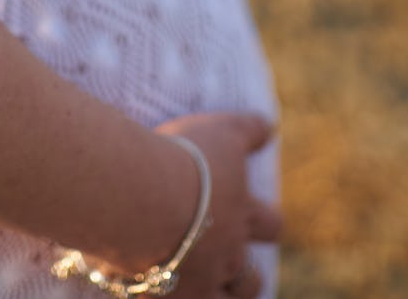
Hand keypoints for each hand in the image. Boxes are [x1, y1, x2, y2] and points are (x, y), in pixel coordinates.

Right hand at [155, 112, 280, 297]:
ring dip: (221, 291)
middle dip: (246, 270)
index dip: (265, 220)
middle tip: (229, 255)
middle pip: (251, 276)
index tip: (256, 214)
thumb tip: (271, 126)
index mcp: (240, 214)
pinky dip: (171, 297)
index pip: (270, 224)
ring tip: (206, 279)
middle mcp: (226, 253)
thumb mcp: (220, 132)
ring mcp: (197, 281)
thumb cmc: (181, 159)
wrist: (136, 196)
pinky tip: (160, 290)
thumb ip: (248, 130)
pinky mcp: (162, 296)